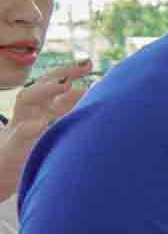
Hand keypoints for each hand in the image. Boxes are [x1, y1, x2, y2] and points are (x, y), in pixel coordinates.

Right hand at [0, 60, 88, 197]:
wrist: (3, 170)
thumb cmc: (33, 147)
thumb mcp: (54, 126)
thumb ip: (69, 110)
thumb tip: (93, 90)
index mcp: (43, 107)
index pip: (56, 83)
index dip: (70, 71)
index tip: (88, 63)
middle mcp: (30, 111)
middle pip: (43, 83)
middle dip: (62, 72)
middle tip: (84, 66)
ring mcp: (19, 125)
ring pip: (27, 99)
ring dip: (46, 89)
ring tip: (65, 84)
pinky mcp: (13, 145)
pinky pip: (20, 134)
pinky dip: (30, 128)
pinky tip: (40, 124)